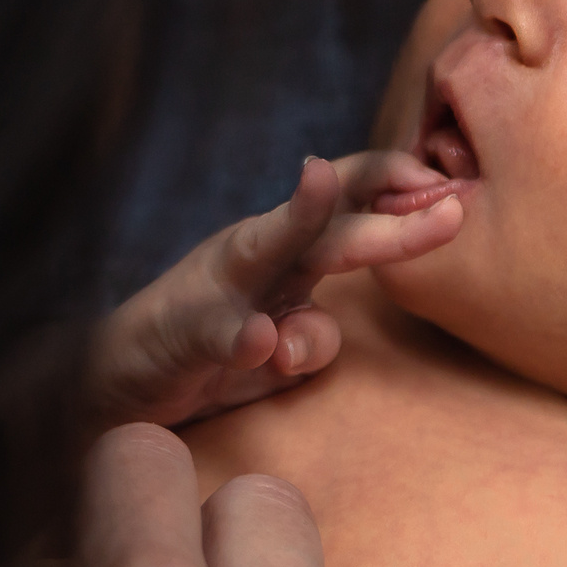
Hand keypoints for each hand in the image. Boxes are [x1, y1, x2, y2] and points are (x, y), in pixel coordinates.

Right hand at [92, 151, 462, 428]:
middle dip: (389, 212)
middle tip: (450, 204)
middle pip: (330, 225)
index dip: (395, 189)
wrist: (116, 383)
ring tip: (322, 184)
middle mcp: (255, 256)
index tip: (451, 186)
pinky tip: (257, 341)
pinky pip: (217, 334)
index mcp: (286, 256)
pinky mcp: (184, 334)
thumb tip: (326, 337)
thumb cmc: (204, 354)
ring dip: (301, 217)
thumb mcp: (274, 351)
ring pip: (268, 249)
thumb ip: (312, 342)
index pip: (348, 207)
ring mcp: (218, 290)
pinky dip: (238, 337)